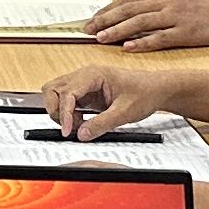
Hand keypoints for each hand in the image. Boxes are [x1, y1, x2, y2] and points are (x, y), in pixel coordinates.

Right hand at [38, 57, 184, 138]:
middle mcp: (84, 76)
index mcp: (93, 74)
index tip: (68, 130)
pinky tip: (82, 123)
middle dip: (57, 111)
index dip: (64, 113)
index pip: (67, 92)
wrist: (155, 89)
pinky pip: (66, 102)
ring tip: (79, 125)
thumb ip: (102, 124)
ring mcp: (83, 83)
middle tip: (71, 128)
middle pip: (52, 90)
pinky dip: (69, 114)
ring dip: (61, 112)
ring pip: (56, 94)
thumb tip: (81, 134)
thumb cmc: (144, 92)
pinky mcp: (85, 93)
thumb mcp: (125, 112)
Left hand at [87, 0, 208, 52]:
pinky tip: (127, 48)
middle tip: (87, 30)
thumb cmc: (200, 7)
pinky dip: (141, 43)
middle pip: (128, 10)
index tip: (92, 19)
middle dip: (105, 20)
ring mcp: (174, 16)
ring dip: (117, 31)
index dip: (106, 10)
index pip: (126, 0)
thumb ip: (152, 2)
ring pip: (139, 23)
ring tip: (101, 38)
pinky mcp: (184, 32)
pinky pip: (158, 38)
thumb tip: (127, 11)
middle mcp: (165, 1)